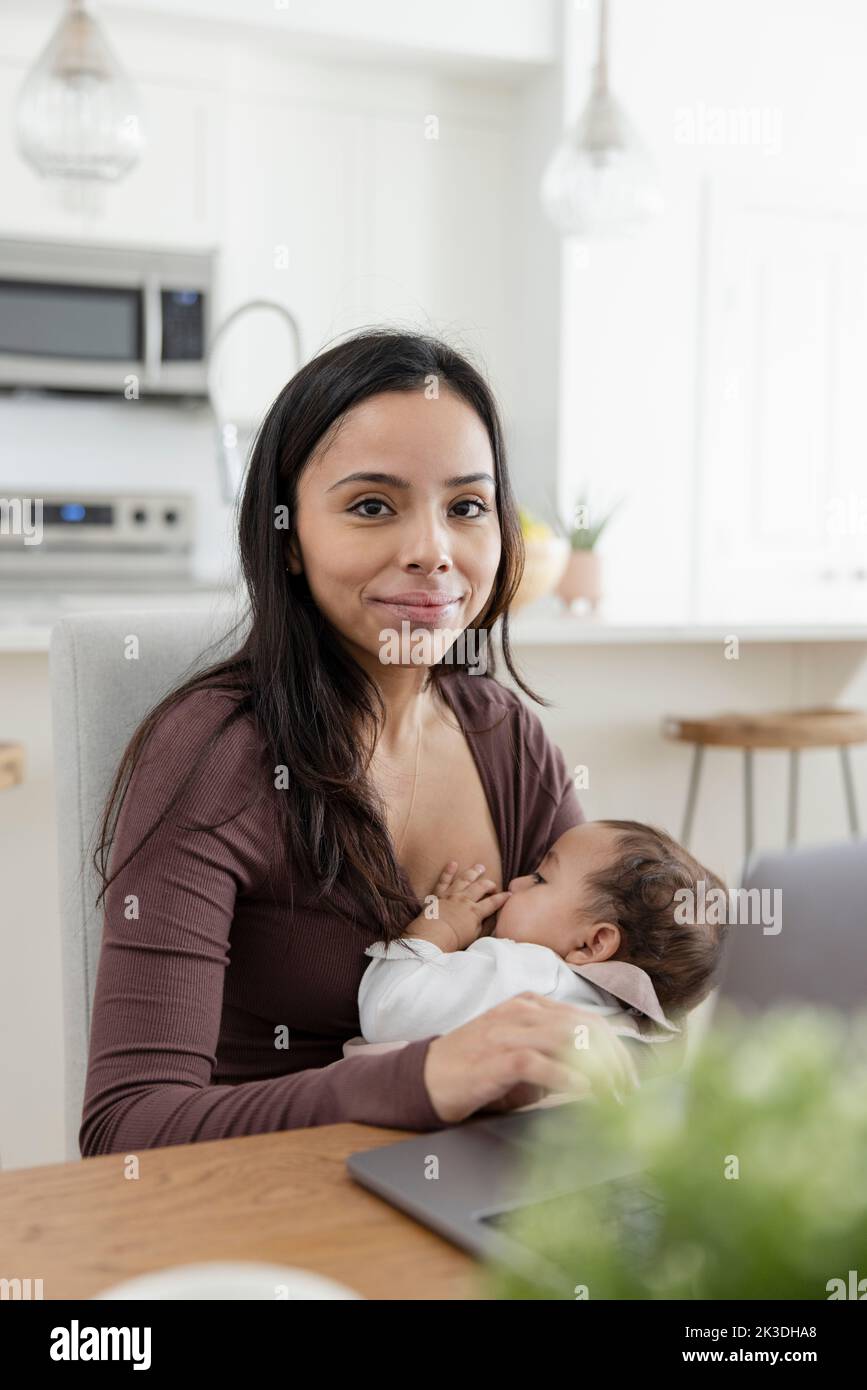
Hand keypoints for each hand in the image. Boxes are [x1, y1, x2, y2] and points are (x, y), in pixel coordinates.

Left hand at [408, 861, 511, 951]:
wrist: (432, 937)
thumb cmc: (454, 940)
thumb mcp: (474, 936)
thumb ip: (483, 925)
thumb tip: (489, 918)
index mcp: (475, 911)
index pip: (493, 902)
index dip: (503, 898)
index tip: (509, 895)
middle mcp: (465, 899)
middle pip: (481, 887)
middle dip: (490, 884)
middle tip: (494, 885)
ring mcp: (452, 895)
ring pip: (465, 879)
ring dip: (474, 872)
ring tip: (480, 867)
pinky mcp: (439, 894)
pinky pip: (444, 880)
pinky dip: (448, 871)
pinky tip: (453, 863)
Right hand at [423, 994, 640, 1124]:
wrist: (426, 1077)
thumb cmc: (477, 1068)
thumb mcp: (521, 1051)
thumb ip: (555, 1053)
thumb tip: (602, 1073)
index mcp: (530, 1005)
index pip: (587, 1018)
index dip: (616, 1047)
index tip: (630, 1076)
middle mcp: (521, 1011)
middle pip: (585, 1026)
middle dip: (615, 1059)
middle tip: (628, 1090)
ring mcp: (507, 1031)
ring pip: (568, 1038)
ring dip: (598, 1069)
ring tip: (613, 1094)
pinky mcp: (494, 1057)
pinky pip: (538, 1062)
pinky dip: (565, 1077)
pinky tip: (583, 1091)